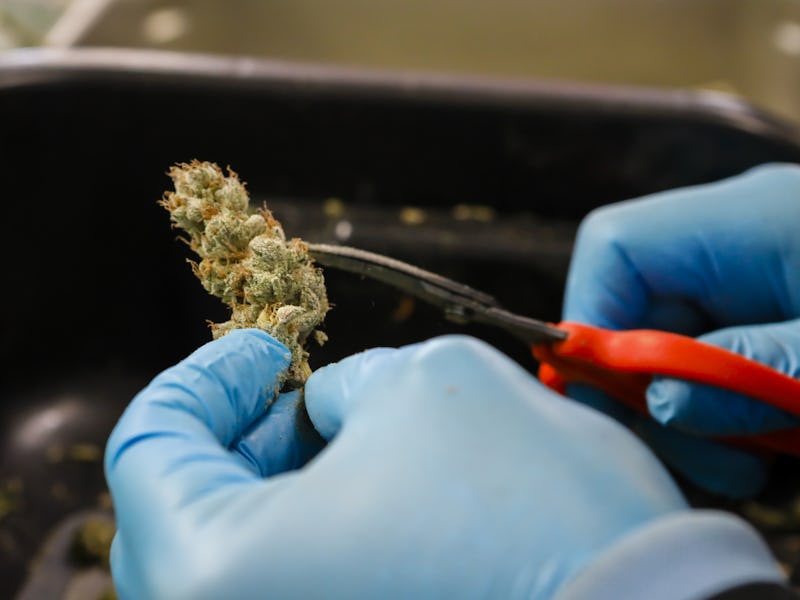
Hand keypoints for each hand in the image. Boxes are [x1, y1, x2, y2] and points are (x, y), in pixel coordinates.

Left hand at [105, 330, 688, 598]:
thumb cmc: (533, 514)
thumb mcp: (427, 387)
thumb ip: (349, 385)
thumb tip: (325, 408)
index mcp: (217, 569)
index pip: (150, 448)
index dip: (206, 376)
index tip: (264, 349)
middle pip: (184, 508)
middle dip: (243, 431)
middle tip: (302, 389)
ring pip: (240, 553)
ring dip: (281, 481)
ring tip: (347, 436)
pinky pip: (293, 585)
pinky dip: (316, 530)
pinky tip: (373, 493)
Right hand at [563, 163, 799, 497]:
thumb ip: (756, 372)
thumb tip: (662, 400)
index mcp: (748, 222)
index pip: (616, 247)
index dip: (594, 318)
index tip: (607, 395)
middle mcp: (736, 245)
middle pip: (633, 311)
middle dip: (650, 392)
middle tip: (707, 453)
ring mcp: (750, 283)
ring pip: (667, 353)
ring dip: (695, 417)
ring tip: (759, 458)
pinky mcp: (766, 320)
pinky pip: (710, 368)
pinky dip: (726, 416)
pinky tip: (773, 438)